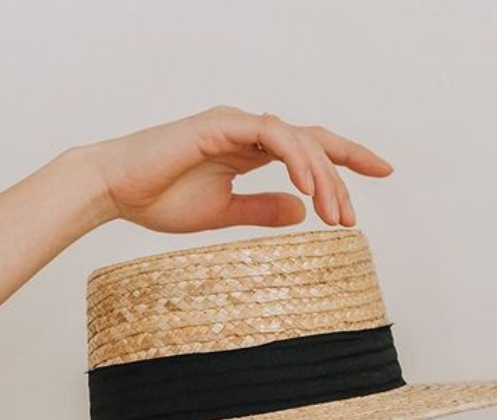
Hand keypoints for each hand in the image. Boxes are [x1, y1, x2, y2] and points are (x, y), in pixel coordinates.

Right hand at [78, 105, 392, 233]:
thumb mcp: (222, 214)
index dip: (346, 159)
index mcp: (249, 149)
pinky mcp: (220, 125)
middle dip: (343, 175)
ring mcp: (235, 124)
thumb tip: (302, 213)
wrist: (115, 190)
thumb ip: (261, 210)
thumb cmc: (159, 200)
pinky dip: (295, 159)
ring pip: (298, 140)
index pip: (309, 149)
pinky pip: (271, 136)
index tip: (381, 173)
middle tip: (351, 219)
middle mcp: (248, 131)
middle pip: (313, 143)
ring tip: (334, 215)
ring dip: (322, 178)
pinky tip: (308, 189)